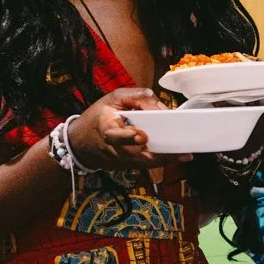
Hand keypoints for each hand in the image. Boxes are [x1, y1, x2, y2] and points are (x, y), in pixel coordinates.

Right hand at [66, 89, 180, 174]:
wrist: (79, 142)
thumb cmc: (99, 116)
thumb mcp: (114, 98)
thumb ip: (138, 98)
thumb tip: (162, 107)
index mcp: (106, 128)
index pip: (115, 136)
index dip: (128, 137)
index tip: (141, 136)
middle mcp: (113, 148)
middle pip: (136, 155)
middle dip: (157, 154)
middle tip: (177, 151)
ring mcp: (119, 160)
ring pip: (143, 163)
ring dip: (164, 160)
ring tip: (184, 155)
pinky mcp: (125, 165)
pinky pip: (145, 164)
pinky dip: (161, 161)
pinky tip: (178, 157)